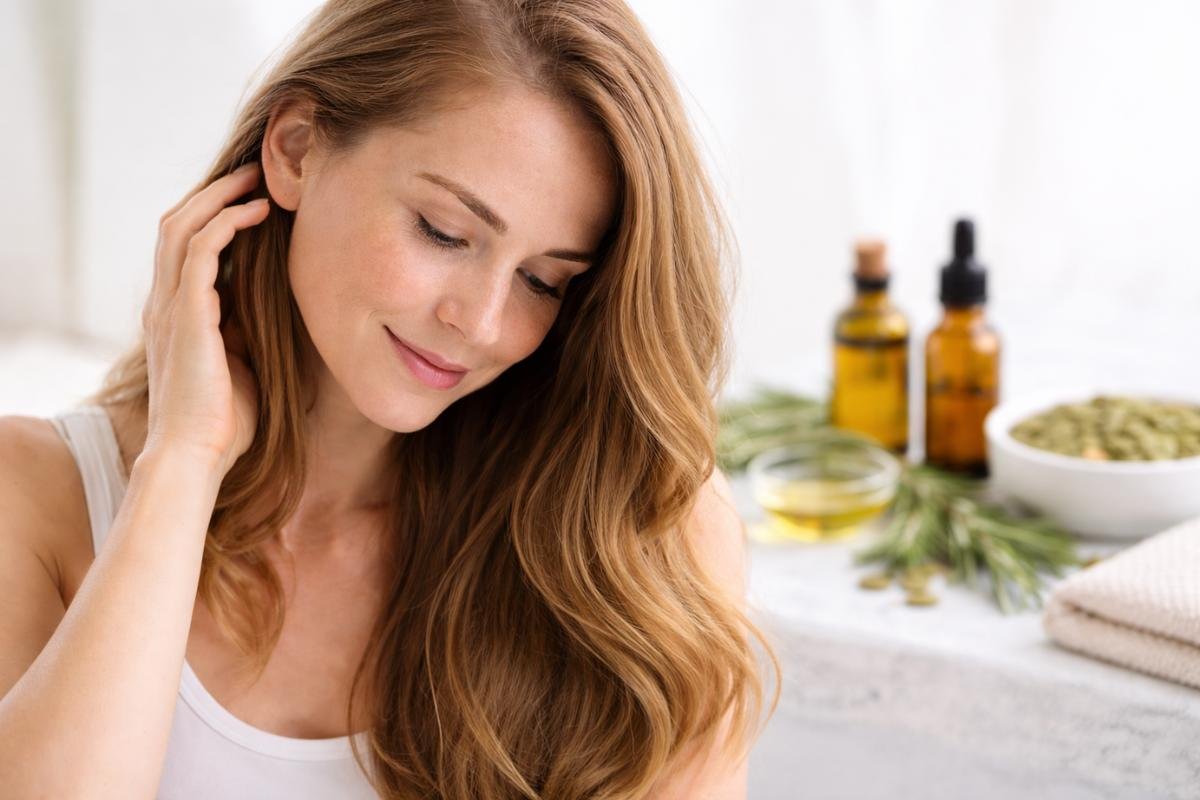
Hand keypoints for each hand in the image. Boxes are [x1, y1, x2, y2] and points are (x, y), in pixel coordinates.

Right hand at [140, 162, 269, 476]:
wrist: (196, 454)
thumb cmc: (223, 422)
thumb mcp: (240, 364)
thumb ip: (246, 334)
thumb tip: (276, 314)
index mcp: (173, 317)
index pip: (182, 249)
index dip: (211, 219)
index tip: (249, 203)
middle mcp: (164, 304)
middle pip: (175, 226)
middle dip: (213, 195)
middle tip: (253, 176)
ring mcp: (169, 306)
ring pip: (182, 227)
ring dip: (219, 198)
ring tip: (257, 182)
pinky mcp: (186, 313)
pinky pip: (200, 249)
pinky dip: (227, 223)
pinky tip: (257, 213)